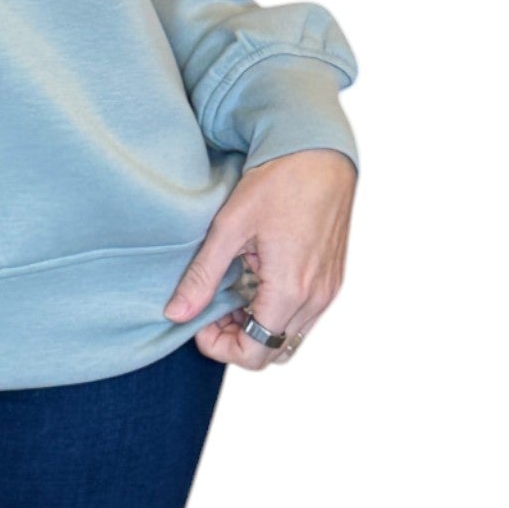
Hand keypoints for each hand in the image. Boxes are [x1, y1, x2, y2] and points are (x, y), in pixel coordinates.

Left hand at [163, 147, 356, 368]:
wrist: (319, 153)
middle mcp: (316, 299)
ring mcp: (328, 290)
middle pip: (272, 351)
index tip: (200, 320)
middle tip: (212, 308)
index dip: (221, 347)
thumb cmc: (277, 182)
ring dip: (257, 326)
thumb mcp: (230, 227)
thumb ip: (203, 276)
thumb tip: (175, 314)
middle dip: (237, 339)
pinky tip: (256, 278)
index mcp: (290, 291)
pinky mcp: (332, 278)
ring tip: (231, 291)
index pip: (255, 354)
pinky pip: (304, 315)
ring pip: (289, 336)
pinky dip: (276, 310)